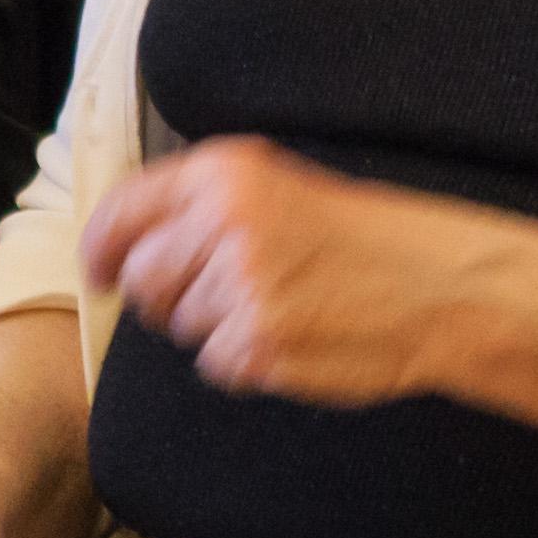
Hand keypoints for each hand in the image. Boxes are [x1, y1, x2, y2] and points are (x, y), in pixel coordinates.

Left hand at [83, 138, 537, 417]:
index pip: (126, 210)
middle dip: (164, 295)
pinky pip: (215, 364)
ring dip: (213, 326)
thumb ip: (204, 204)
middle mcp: (226, 225)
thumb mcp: (281, 187)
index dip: (102, 247)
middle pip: (143, 278)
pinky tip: (290, 336)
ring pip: (180, 325)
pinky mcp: (259, 345)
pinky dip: (244, 359)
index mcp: (227, 173)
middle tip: (214, 294)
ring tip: (278, 306)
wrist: (438, 286)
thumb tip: (124, 248)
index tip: (99, 268)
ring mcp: (242, 289)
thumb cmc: (365, 238)